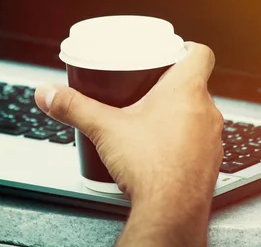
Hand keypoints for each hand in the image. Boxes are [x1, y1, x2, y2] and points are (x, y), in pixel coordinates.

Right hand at [35, 42, 222, 245]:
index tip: (167, 52)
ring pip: (197, 113)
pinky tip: (159, 150)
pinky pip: (198, 140)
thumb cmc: (150, 167)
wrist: (171, 213)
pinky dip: (182, 139)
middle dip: (169, 84)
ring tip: (149, 120)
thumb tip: (49, 93)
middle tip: (146, 88)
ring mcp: (212, 139)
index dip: (185, 47)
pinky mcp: (209, 162)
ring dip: (177, 113)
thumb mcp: (104, 128)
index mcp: (187, 91)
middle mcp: (207, 111)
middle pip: (195, 84)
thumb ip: (74, 107)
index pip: (200, 53)